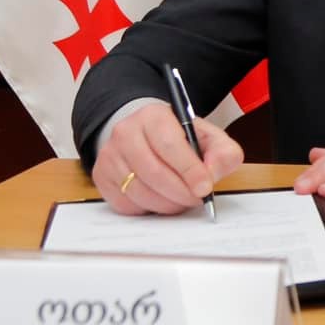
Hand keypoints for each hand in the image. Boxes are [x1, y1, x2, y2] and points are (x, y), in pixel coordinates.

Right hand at [94, 102, 242, 215]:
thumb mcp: (208, 137)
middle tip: (197, 198)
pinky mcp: (102, 178)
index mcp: (153, 116)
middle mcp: (125, 133)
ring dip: (167, 203)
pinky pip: (126, 204)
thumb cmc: (178, 138)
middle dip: (181, 192)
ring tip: (182, 199)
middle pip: (154, 172)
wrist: (145, 135)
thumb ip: (222, 152)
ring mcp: (109, 156)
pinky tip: (161, 198)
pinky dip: (149, 208)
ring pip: (139, 191)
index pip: (170, 145)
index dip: (190, 170)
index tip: (205, 187)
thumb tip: (213, 173)